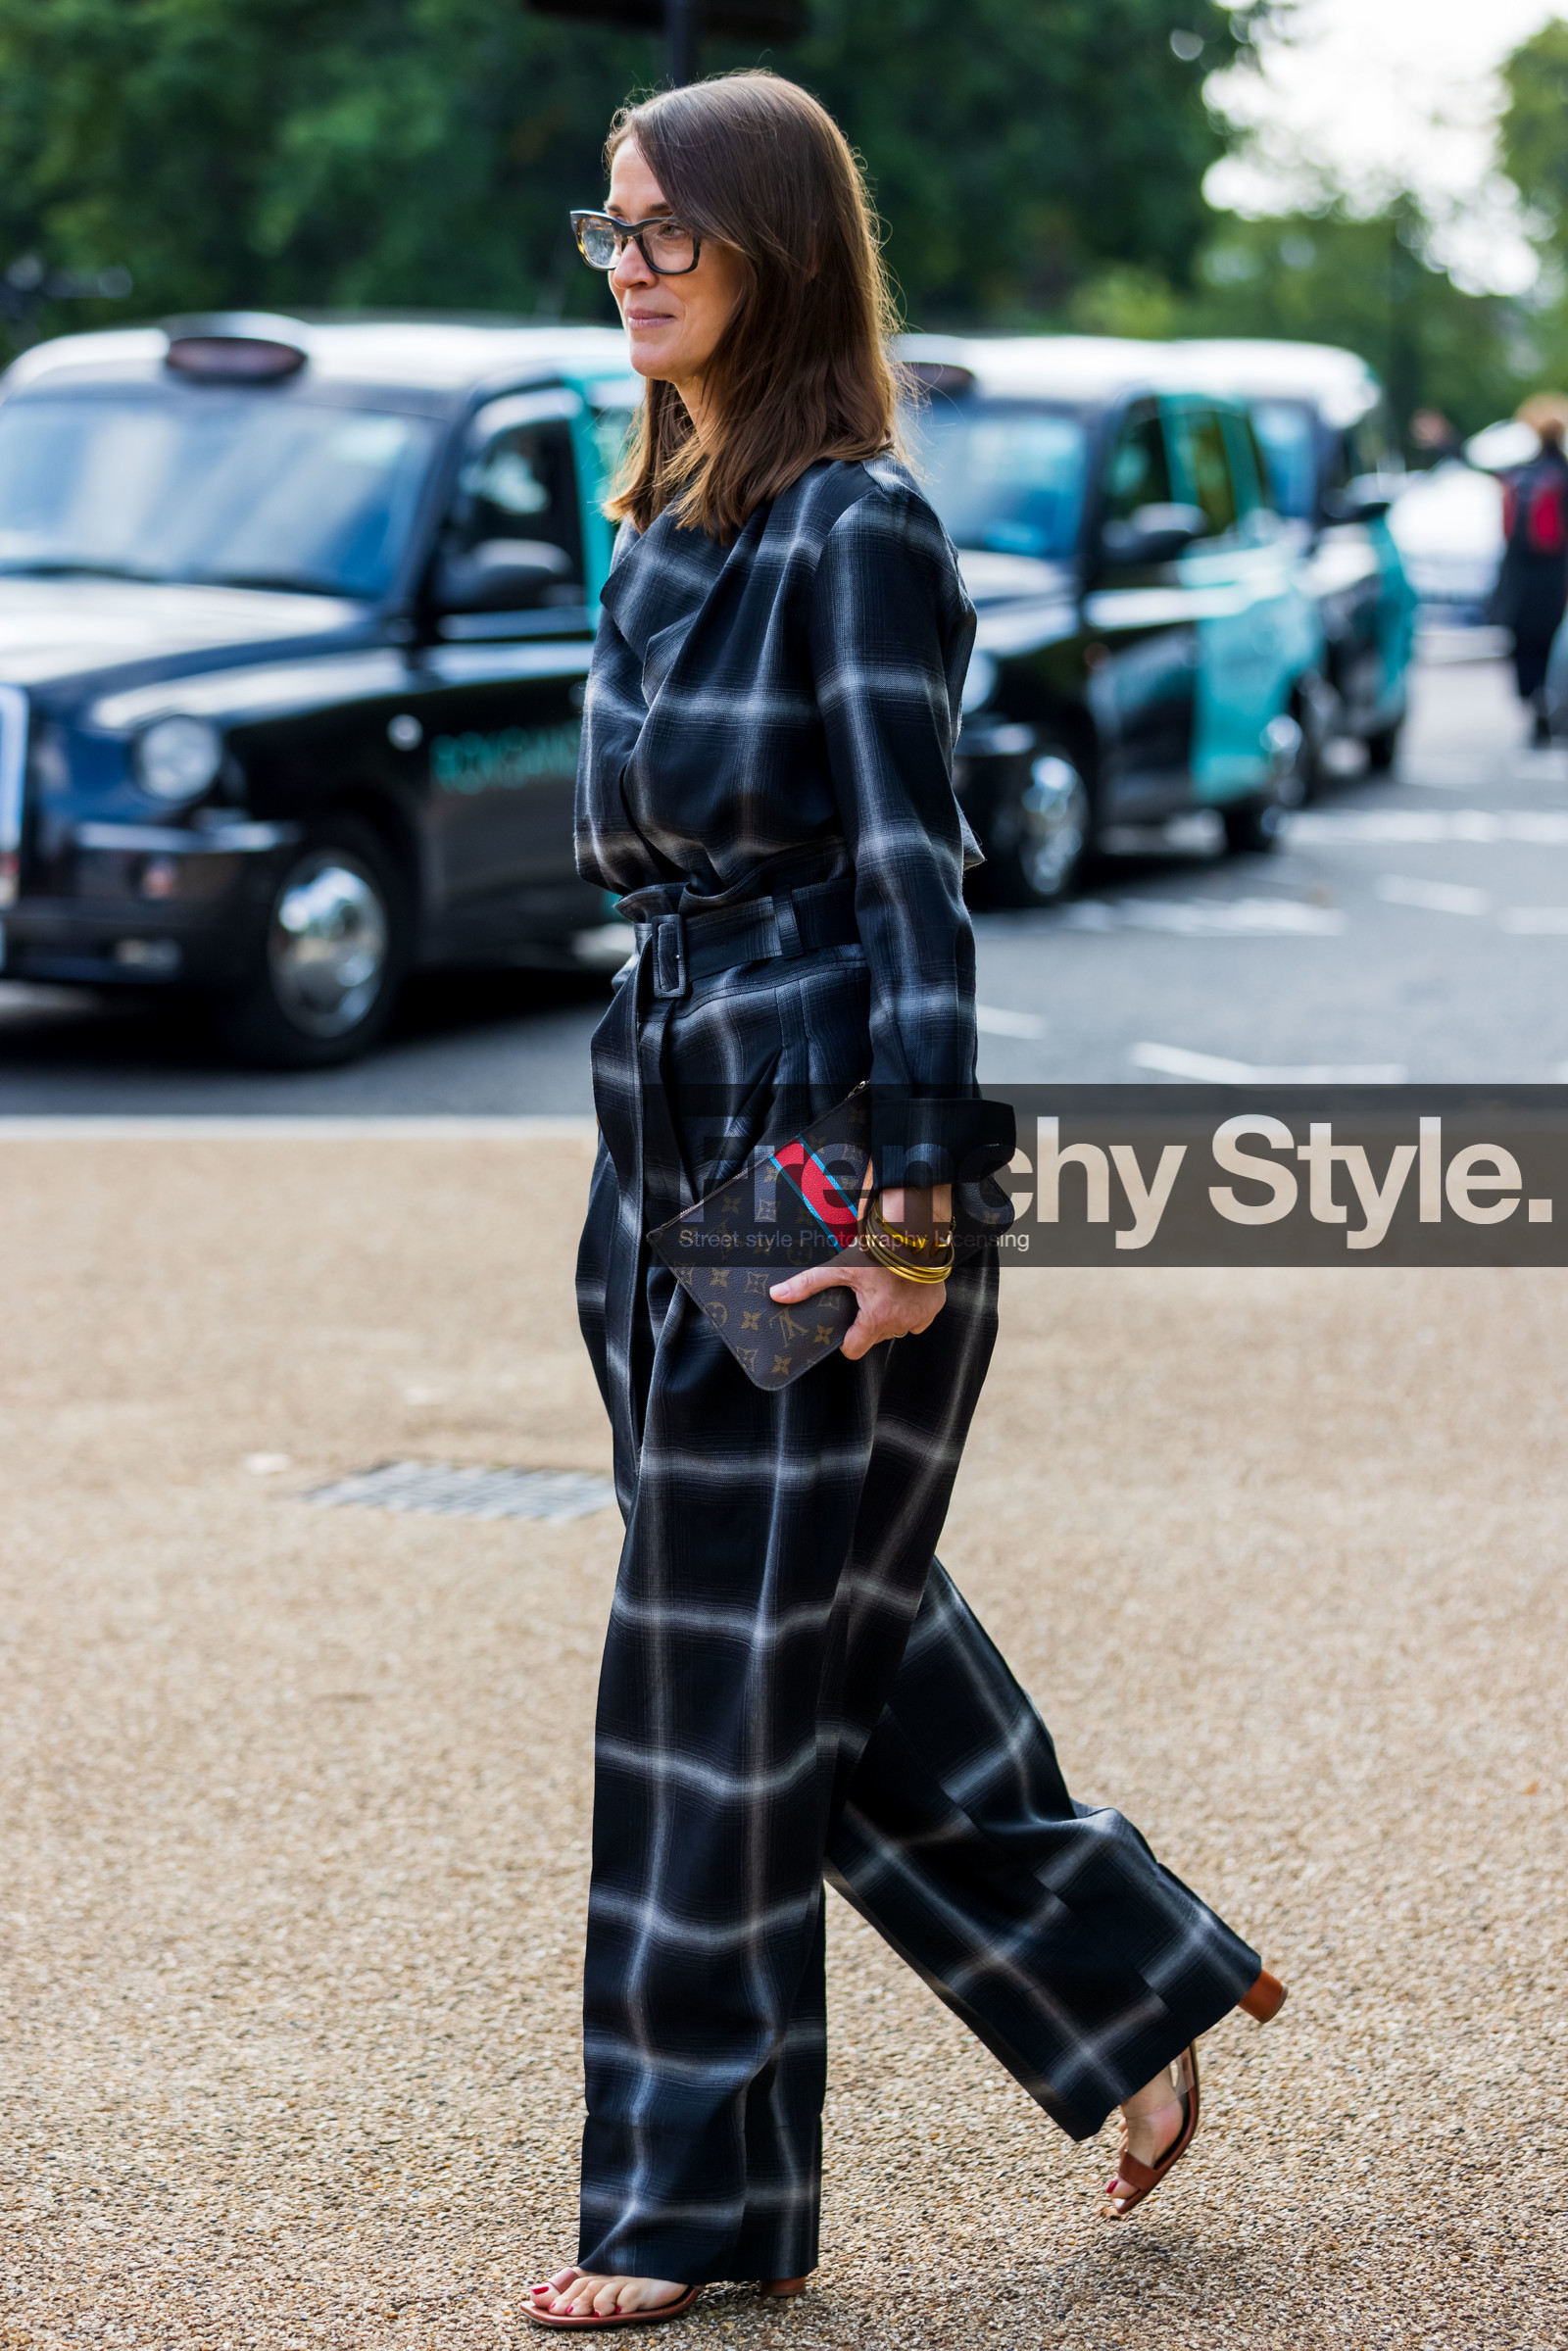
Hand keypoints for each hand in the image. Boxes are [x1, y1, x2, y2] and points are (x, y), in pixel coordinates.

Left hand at [769, 1255, 944, 1360]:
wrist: (916, 1233)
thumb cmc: (880, 1250)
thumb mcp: (840, 1267)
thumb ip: (808, 1283)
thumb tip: (777, 1295)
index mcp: (875, 1319)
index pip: (854, 1350)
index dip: (846, 1340)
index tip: (846, 1325)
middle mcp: (899, 1324)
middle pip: (875, 1337)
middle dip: (868, 1323)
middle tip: (864, 1298)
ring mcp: (919, 1317)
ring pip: (898, 1329)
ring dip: (890, 1317)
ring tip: (884, 1293)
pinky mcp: (934, 1308)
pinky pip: (919, 1320)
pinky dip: (911, 1310)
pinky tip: (903, 1293)